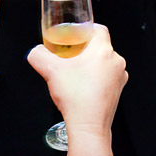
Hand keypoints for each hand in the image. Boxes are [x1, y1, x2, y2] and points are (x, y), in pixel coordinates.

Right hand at [26, 24, 127, 138]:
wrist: (88, 126)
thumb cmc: (75, 97)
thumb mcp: (50, 70)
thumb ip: (39, 55)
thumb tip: (35, 52)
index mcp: (103, 50)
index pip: (99, 29)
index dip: (86, 29)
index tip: (76, 34)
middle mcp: (116, 62)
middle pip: (100, 46)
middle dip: (85, 49)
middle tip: (70, 55)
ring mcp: (119, 77)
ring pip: (104, 63)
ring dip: (90, 65)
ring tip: (74, 73)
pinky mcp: (118, 91)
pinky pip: (107, 78)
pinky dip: (95, 78)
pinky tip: (81, 87)